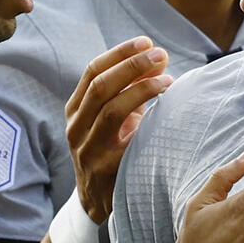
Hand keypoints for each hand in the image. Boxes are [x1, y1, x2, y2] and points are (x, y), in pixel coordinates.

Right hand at [65, 37, 171, 222]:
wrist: (97, 200)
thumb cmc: (112, 150)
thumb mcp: (116, 118)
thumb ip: (132, 90)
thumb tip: (158, 59)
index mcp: (76, 109)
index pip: (93, 71)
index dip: (120, 53)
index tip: (146, 42)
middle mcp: (76, 126)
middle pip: (101, 86)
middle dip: (132, 65)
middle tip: (160, 55)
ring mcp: (87, 148)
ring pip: (111, 109)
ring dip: (142, 89)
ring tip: (168, 79)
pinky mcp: (104, 168)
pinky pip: (126, 139)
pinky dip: (146, 120)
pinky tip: (165, 110)